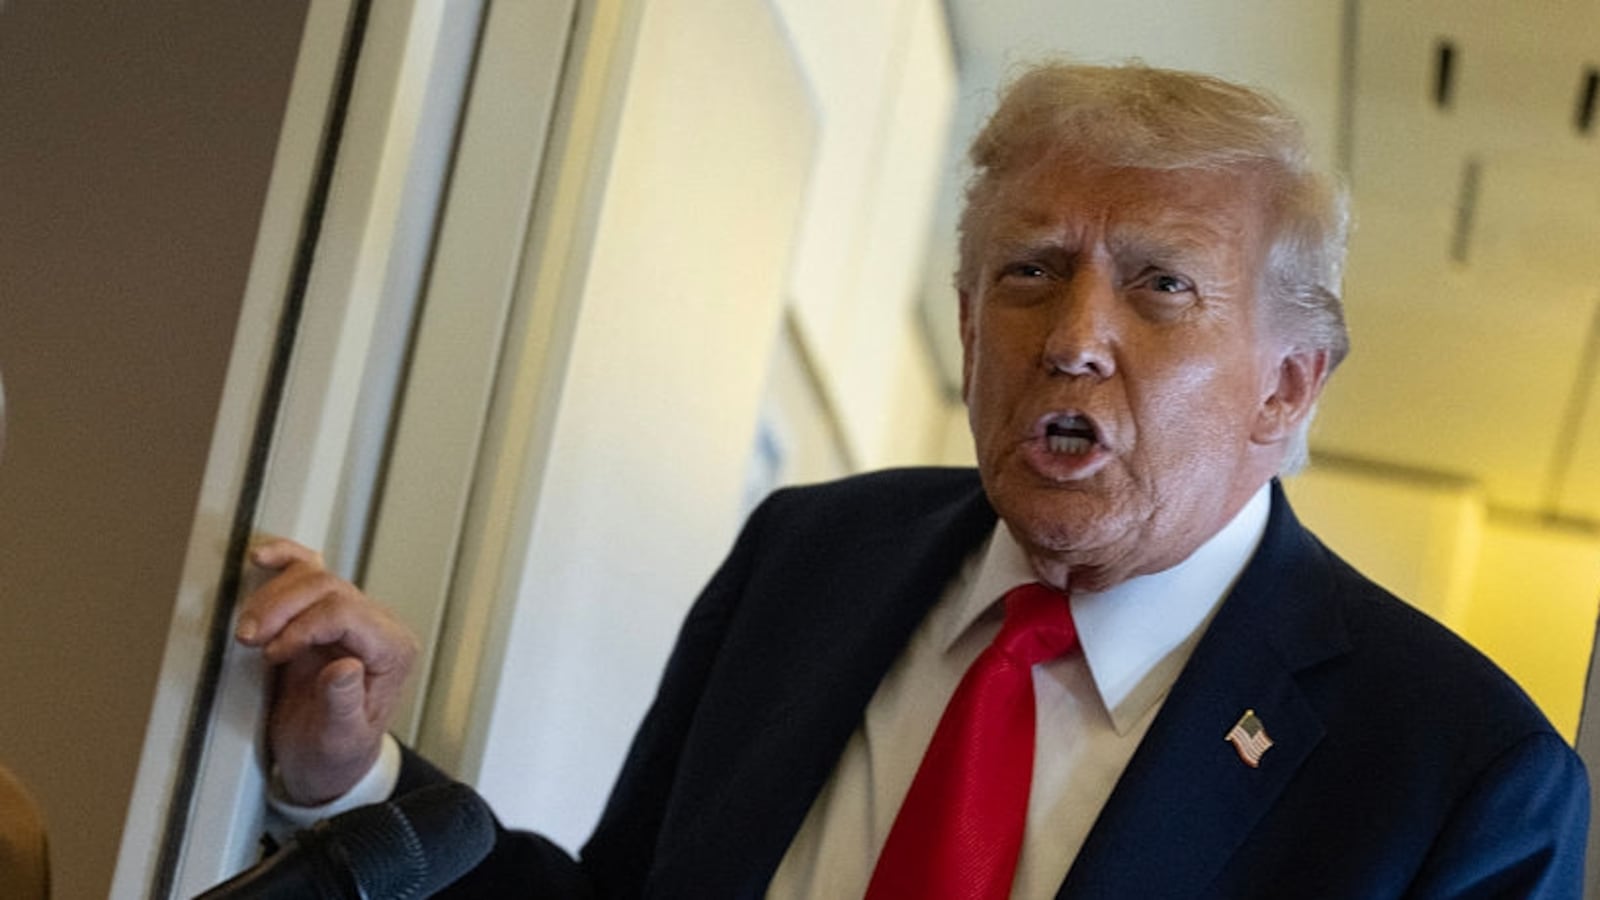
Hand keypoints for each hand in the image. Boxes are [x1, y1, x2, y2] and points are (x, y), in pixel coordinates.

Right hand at [235, 538, 419, 804]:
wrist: (324, 763)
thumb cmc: (336, 755)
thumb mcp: (339, 741)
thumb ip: (343, 705)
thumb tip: (344, 665)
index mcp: (392, 652)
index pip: (348, 614)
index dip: (304, 627)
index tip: (273, 654)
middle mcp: (378, 627)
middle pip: (330, 589)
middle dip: (282, 609)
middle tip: (249, 639)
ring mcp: (351, 616)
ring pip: (314, 575)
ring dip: (273, 596)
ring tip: (248, 630)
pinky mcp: (323, 614)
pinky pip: (309, 571)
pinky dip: (285, 560)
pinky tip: (262, 558)